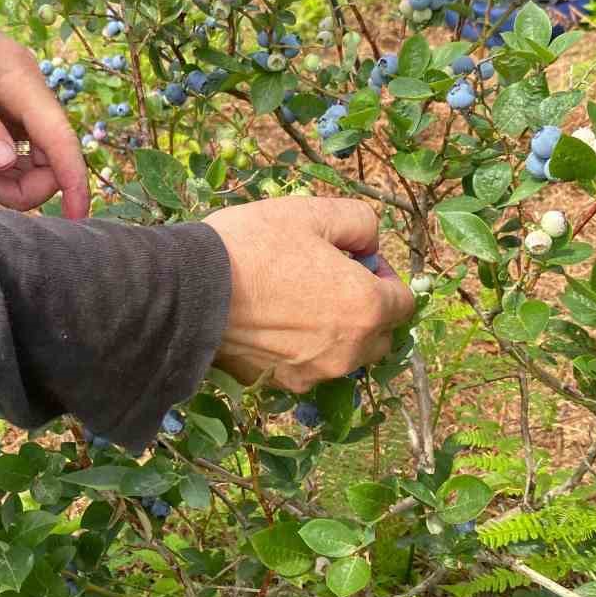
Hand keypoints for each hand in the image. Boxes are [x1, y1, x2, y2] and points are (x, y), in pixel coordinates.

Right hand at [204, 198, 414, 390]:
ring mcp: (315, 372)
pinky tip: (274, 323)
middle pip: (380, 335)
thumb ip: (360, 223)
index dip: (385, 277)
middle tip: (330, 280)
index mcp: (366, 307)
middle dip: (367, 309)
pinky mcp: (282, 383)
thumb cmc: (254, 247)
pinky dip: (303, 349)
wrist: (190, 292)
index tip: (357, 261)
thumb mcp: (312, 213)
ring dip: (337, 331)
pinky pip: (309, 367)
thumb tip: (369, 246)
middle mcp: (349, 350)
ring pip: (346, 355)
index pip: (405, 302)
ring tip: (298, 301)